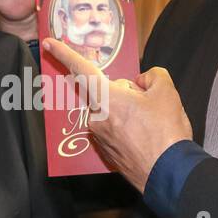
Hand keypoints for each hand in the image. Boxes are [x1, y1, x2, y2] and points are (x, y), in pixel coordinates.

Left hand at [43, 39, 192, 192]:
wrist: (168, 174)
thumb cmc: (166, 133)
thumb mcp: (167, 92)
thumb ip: (152, 76)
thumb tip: (142, 82)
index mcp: (107, 99)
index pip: (82, 70)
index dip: (65, 54)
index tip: (48, 43)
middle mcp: (97, 118)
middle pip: (106, 93)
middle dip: (125, 93)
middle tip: (149, 104)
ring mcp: (100, 138)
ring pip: (111, 112)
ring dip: (126, 112)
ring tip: (151, 125)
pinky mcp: (106, 153)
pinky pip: (113, 130)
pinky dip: (127, 129)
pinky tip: (145, 137)